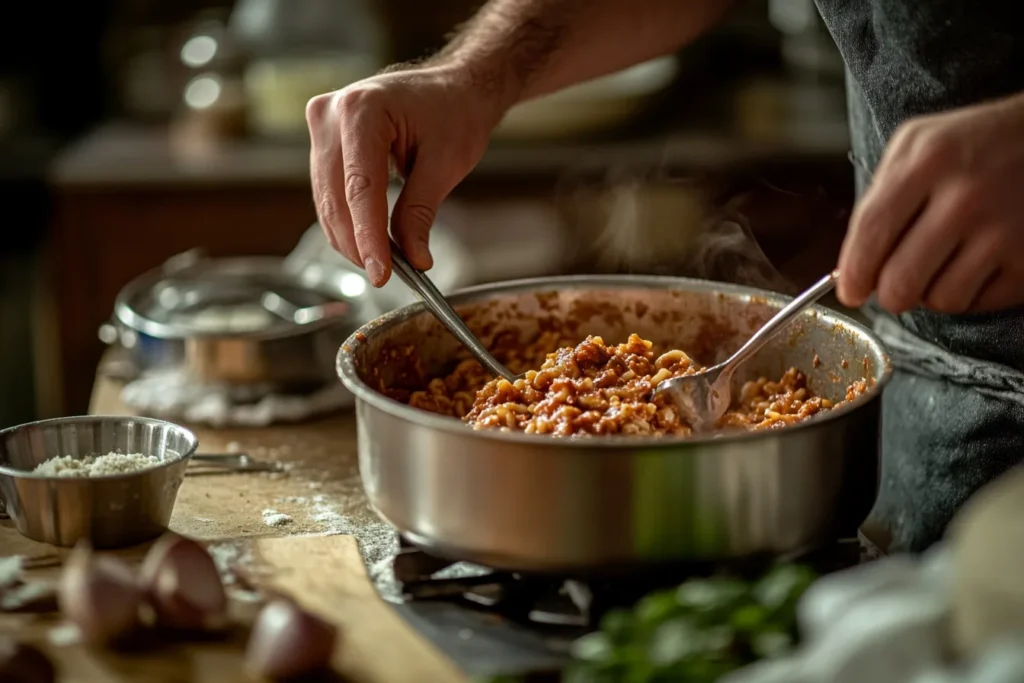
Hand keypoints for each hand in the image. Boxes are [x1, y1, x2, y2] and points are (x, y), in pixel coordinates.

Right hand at [306, 65, 508, 285]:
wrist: (453, 86)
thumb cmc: (455, 113)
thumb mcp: (446, 164)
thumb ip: (421, 212)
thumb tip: (413, 260)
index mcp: (362, 109)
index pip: (360, 187)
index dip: (368, 236)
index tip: (380, 273)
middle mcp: (330, 113)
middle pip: (337, 197)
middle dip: (358, 243)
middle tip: (384, 276)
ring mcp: (321, 124)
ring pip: (328, 200)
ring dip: (350, 237)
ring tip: (380, 263)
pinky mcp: (323, 140)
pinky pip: (329, 192)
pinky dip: (348, 221)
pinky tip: (367, 242)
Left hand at [837, 93, 1023, 313]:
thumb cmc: (976, 144)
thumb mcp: (919, 143)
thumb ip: (880, 194)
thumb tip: (852, 262)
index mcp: (929, 161)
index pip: (872, 232)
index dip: (854, 271)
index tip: (851, 290)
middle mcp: (965, 198)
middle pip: (901, 281)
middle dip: (889, 293)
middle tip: (894, 285)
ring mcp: (1003, 230)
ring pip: (940, 300)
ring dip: (932, 292)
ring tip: (942, 265)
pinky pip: (979, 303)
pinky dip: (970, 293)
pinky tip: (973, 266)